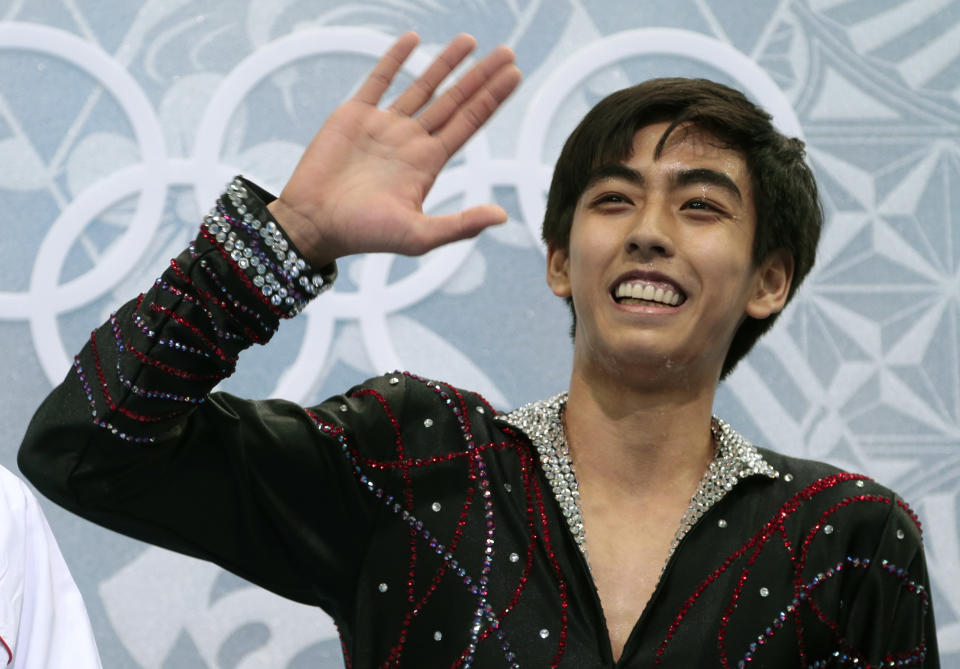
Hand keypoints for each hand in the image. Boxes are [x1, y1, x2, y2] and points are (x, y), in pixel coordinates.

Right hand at [268, 32, 521, 267]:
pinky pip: (379, 80)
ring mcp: (384, 126)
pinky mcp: (354, 115)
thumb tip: (502, 216)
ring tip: (470, 39)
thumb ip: (460, 225)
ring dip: (446, 63)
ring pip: (423, 86)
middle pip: (455, 101)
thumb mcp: (418, 236)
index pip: (469, 123)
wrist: (313, 224)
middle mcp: (411, 141)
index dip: (492, 99)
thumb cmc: (364, 235)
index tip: (515, 74)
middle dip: (481, 77)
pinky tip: (414, 40)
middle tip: (508, 52)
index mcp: (428, 164)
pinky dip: (395, 59)